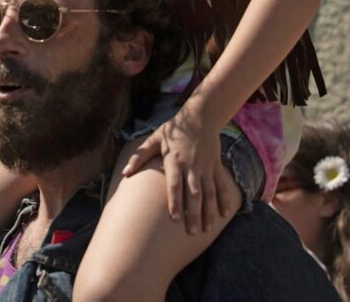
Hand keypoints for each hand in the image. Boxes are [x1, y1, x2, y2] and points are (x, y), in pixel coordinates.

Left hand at [122, 107, 234, 234]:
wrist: (200, 117)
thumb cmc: (173, 131)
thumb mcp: (154, 139)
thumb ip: (139, 156)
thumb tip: (125, 173)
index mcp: (175, 160)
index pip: (174, 184)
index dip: (175, 201)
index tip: (175, 218)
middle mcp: (191, 165)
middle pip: (193, 193)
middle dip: (193, 213)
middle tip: (192, 232)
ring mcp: (205, 167)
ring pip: (209, 192)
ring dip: (208, 211)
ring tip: (206, 229)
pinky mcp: (216, 166)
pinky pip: (221, 185)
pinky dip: (224, 200)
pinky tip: (224, 214)